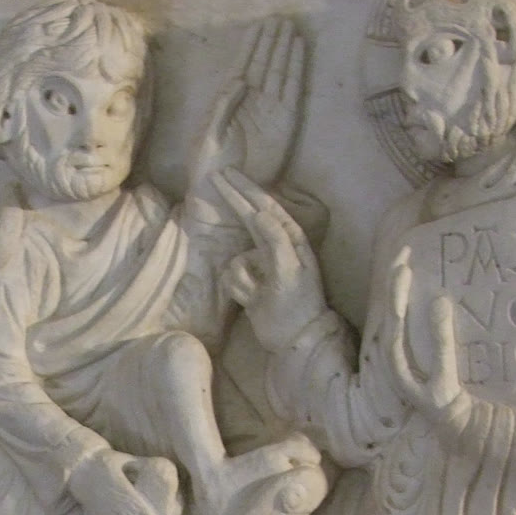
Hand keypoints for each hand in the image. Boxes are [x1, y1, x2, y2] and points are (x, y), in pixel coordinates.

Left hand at [191, 18, 306, 189]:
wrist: (221, 194)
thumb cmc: (207, 168)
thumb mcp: (208, 134)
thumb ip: (223, 106)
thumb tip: (242, 79)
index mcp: (228, 101)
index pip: (242, 66)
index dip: (251, 45)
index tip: (259, 24)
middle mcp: (251, 102)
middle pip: (263, 64)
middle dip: (271, 41)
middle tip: (280, 18)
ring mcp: (269, 111)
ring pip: (278, 72)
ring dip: (284, 50)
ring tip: (290, 27)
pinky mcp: (285, 123)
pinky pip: (293, 91)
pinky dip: (296, 70)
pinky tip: (298, 51)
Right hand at [215, 167, 328, 351]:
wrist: (294, 339)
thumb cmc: (298, 305)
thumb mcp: (290, 271)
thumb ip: (275, 241)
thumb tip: (258, 214)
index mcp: (290, 240)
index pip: (263, 207)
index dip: (244, 190)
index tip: (225, 174)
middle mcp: (275, 247)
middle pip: (250, 216)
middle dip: (234, 199)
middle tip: (217, 177)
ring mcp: (261, 265)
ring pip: (235, 257)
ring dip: (241, 277)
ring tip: (256, 294)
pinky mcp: (248, 284)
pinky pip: (230, 277)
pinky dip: (237, 289)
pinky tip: (250, 301)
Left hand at [385, 246, 464, 418]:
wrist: (452, 424)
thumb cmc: (448, 403)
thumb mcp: (445, 378)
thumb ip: (440, 342)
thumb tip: (439, 301)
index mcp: (396, 362)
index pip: (392, 320)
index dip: (396, 293)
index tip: (403, 268)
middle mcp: (393, 355)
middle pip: (389, 311)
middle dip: (395, 281)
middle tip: (404, 251)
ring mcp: (402, 352)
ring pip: (395, 313)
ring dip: (399, 287)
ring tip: (406, 260)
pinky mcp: (411, 351)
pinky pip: (405, 320)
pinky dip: (408, 300)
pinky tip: (417, 284)